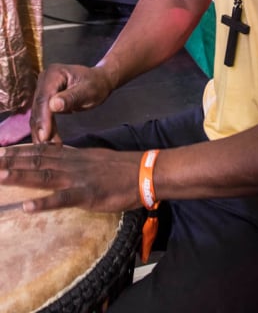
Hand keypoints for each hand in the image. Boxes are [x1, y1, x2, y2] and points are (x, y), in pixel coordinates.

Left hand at [0, 143, 140, 212]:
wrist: (145, 172)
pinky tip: (27, 206)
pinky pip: (62, 199)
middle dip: (12, 160)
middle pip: (37, 160)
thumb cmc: (121, 169)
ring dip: (20, 176)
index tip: (0, 150)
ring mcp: (78, 178)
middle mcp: (72, 164)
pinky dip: (44, 203)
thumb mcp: (94, 159)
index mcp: (74, 156)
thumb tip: (59, 159)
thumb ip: (76, 160)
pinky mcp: (87, 194)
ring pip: (45, 176)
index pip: (41, 150)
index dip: (19, 151)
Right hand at [30, 64, 113, 143]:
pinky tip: (49, 142)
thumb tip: (53, 105)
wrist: (100, 81)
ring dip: (42, 131)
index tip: (45, 136)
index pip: (44, 98)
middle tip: (46, 148)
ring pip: (38, 114)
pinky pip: (42, 116)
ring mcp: (43, 89)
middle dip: (42, 128)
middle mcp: (44, 80)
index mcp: (53, 73)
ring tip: (48, 148)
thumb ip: (71, 97)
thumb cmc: (96, 84)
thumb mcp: (88, 91)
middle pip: (38, 107)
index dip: (44, 118)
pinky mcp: (45, 99)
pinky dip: (45, 129)